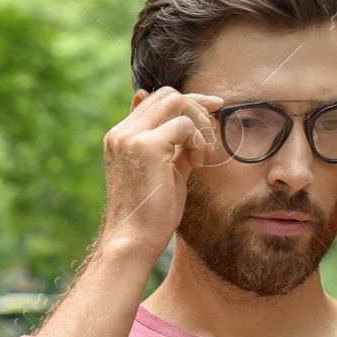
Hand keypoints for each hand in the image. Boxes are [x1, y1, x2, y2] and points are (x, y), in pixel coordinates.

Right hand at [97, 86, 223, 260]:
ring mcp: (131, 137)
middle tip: (215, 128)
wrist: (133, 240)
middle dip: (198, 105)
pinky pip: (184, 124)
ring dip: (199, 123)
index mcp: (121, 137)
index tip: (214, 108)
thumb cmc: (150, 214)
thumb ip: (175, 146)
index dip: (188, 101)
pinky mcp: (146, 146)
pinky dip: (199, 140)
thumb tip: (189, 125)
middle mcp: (121, 132)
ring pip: (177, 103)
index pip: (156, 100)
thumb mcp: (166, 171)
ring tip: (203, 154)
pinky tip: (199, 162)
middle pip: (167, 95)